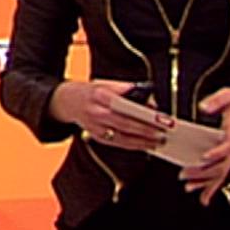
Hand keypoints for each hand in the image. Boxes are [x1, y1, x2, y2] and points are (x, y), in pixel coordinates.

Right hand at [48, 79, 172, 152]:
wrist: (66, 101)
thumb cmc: (90, 92)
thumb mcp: (107, 83)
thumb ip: (128, 91)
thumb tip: (149, 102)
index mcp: (100, 95)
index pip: (126, 106)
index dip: (143, 113)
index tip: (160, 117)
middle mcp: (96, 112)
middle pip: (125, 124)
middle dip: (146, 131)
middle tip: (162, 133)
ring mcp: (95, 127)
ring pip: (122, 138)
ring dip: (142, 142)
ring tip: (158, 142)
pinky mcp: (96, 137)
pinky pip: (117, 143)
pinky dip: (133, 145)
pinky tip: (144, 145)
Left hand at [180, 88, 229, 203]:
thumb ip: (217, 100)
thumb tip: (204, 107)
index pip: (228, 145)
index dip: (217, 152)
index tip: (205, 157)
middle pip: (222, 164)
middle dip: (203, 172)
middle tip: (185, 175)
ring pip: (222, 173)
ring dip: (206, 182)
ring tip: (189, 187)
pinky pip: (224, 174)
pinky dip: (214, 186)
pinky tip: (205, 196)